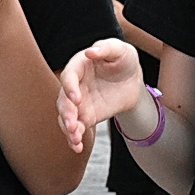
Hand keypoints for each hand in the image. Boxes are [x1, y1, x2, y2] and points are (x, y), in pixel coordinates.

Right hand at [57, 38, 145, 152]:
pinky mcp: (85, 116)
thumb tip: (91, 52)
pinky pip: (76, 128)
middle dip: (66, 113)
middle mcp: (74, 85)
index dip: (70, 87)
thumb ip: (106, 48)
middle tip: (72, 124)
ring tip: (75, 139)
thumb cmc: (123, 59)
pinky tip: (76, 147)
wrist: (132, 80)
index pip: (69, 76)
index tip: (76, 98)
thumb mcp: (120, 49)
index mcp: (78, 65)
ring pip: (65, 117)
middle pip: (63, 100)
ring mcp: (78, 102)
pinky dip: (73, 139)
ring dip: (67, 128)